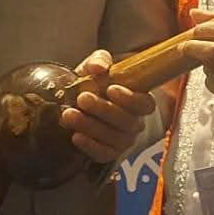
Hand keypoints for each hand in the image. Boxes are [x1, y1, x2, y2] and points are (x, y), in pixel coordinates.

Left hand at [60, 49, 157, 164]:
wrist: (73, 102)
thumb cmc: (92, 82)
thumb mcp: (94, 65)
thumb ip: (99, 60)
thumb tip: (99, 67)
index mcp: (136, 100)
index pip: (145, 103)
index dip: (130, 98)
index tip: (111, 89)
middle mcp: (134, 122)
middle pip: (126, 121)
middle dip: (103, 109)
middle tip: (82, 99)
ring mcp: (123, 140)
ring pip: (114, 138)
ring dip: (91, 126)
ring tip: (69, 115)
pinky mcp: (109, 153)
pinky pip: (104, 154)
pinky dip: (90, 146)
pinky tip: (75, 136)